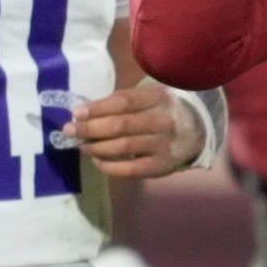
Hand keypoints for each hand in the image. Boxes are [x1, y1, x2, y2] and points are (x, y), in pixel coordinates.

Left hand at [65, 77, 202, 180]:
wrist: (196, 132)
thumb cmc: (162, 110)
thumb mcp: (149, 96)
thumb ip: (122, 101)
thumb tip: (85, 112)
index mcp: (159, 97)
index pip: (124, 102)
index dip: (98, 108)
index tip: (77, 112)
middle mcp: (164, 120)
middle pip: (121, 125)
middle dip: (90, 128)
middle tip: (70, 131)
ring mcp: (164, 145)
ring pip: (123, 147)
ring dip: (97, 147)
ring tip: (82, 145)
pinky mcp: (162, 166)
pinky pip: (130, 169)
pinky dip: (109, 166)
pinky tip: (97, 160)